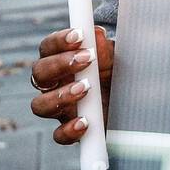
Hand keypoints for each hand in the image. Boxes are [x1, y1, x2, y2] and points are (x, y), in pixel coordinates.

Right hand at [30, 26, 113, 143]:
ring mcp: (59, 108)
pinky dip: (69, 130)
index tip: (79, 35)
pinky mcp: (69, 130)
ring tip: (86, 88)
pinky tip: (85, 122)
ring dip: (60, 96)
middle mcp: (54, 84)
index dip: (59, 40)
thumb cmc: (115, 73)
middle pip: (38, 73)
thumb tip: (97, 34)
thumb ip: (104, 48)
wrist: (130, 102)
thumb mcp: (114, 59)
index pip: (48, 47)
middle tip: (87, 59)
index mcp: (60, 61)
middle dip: (60, 64)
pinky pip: (59, 135)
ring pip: (40, 105)